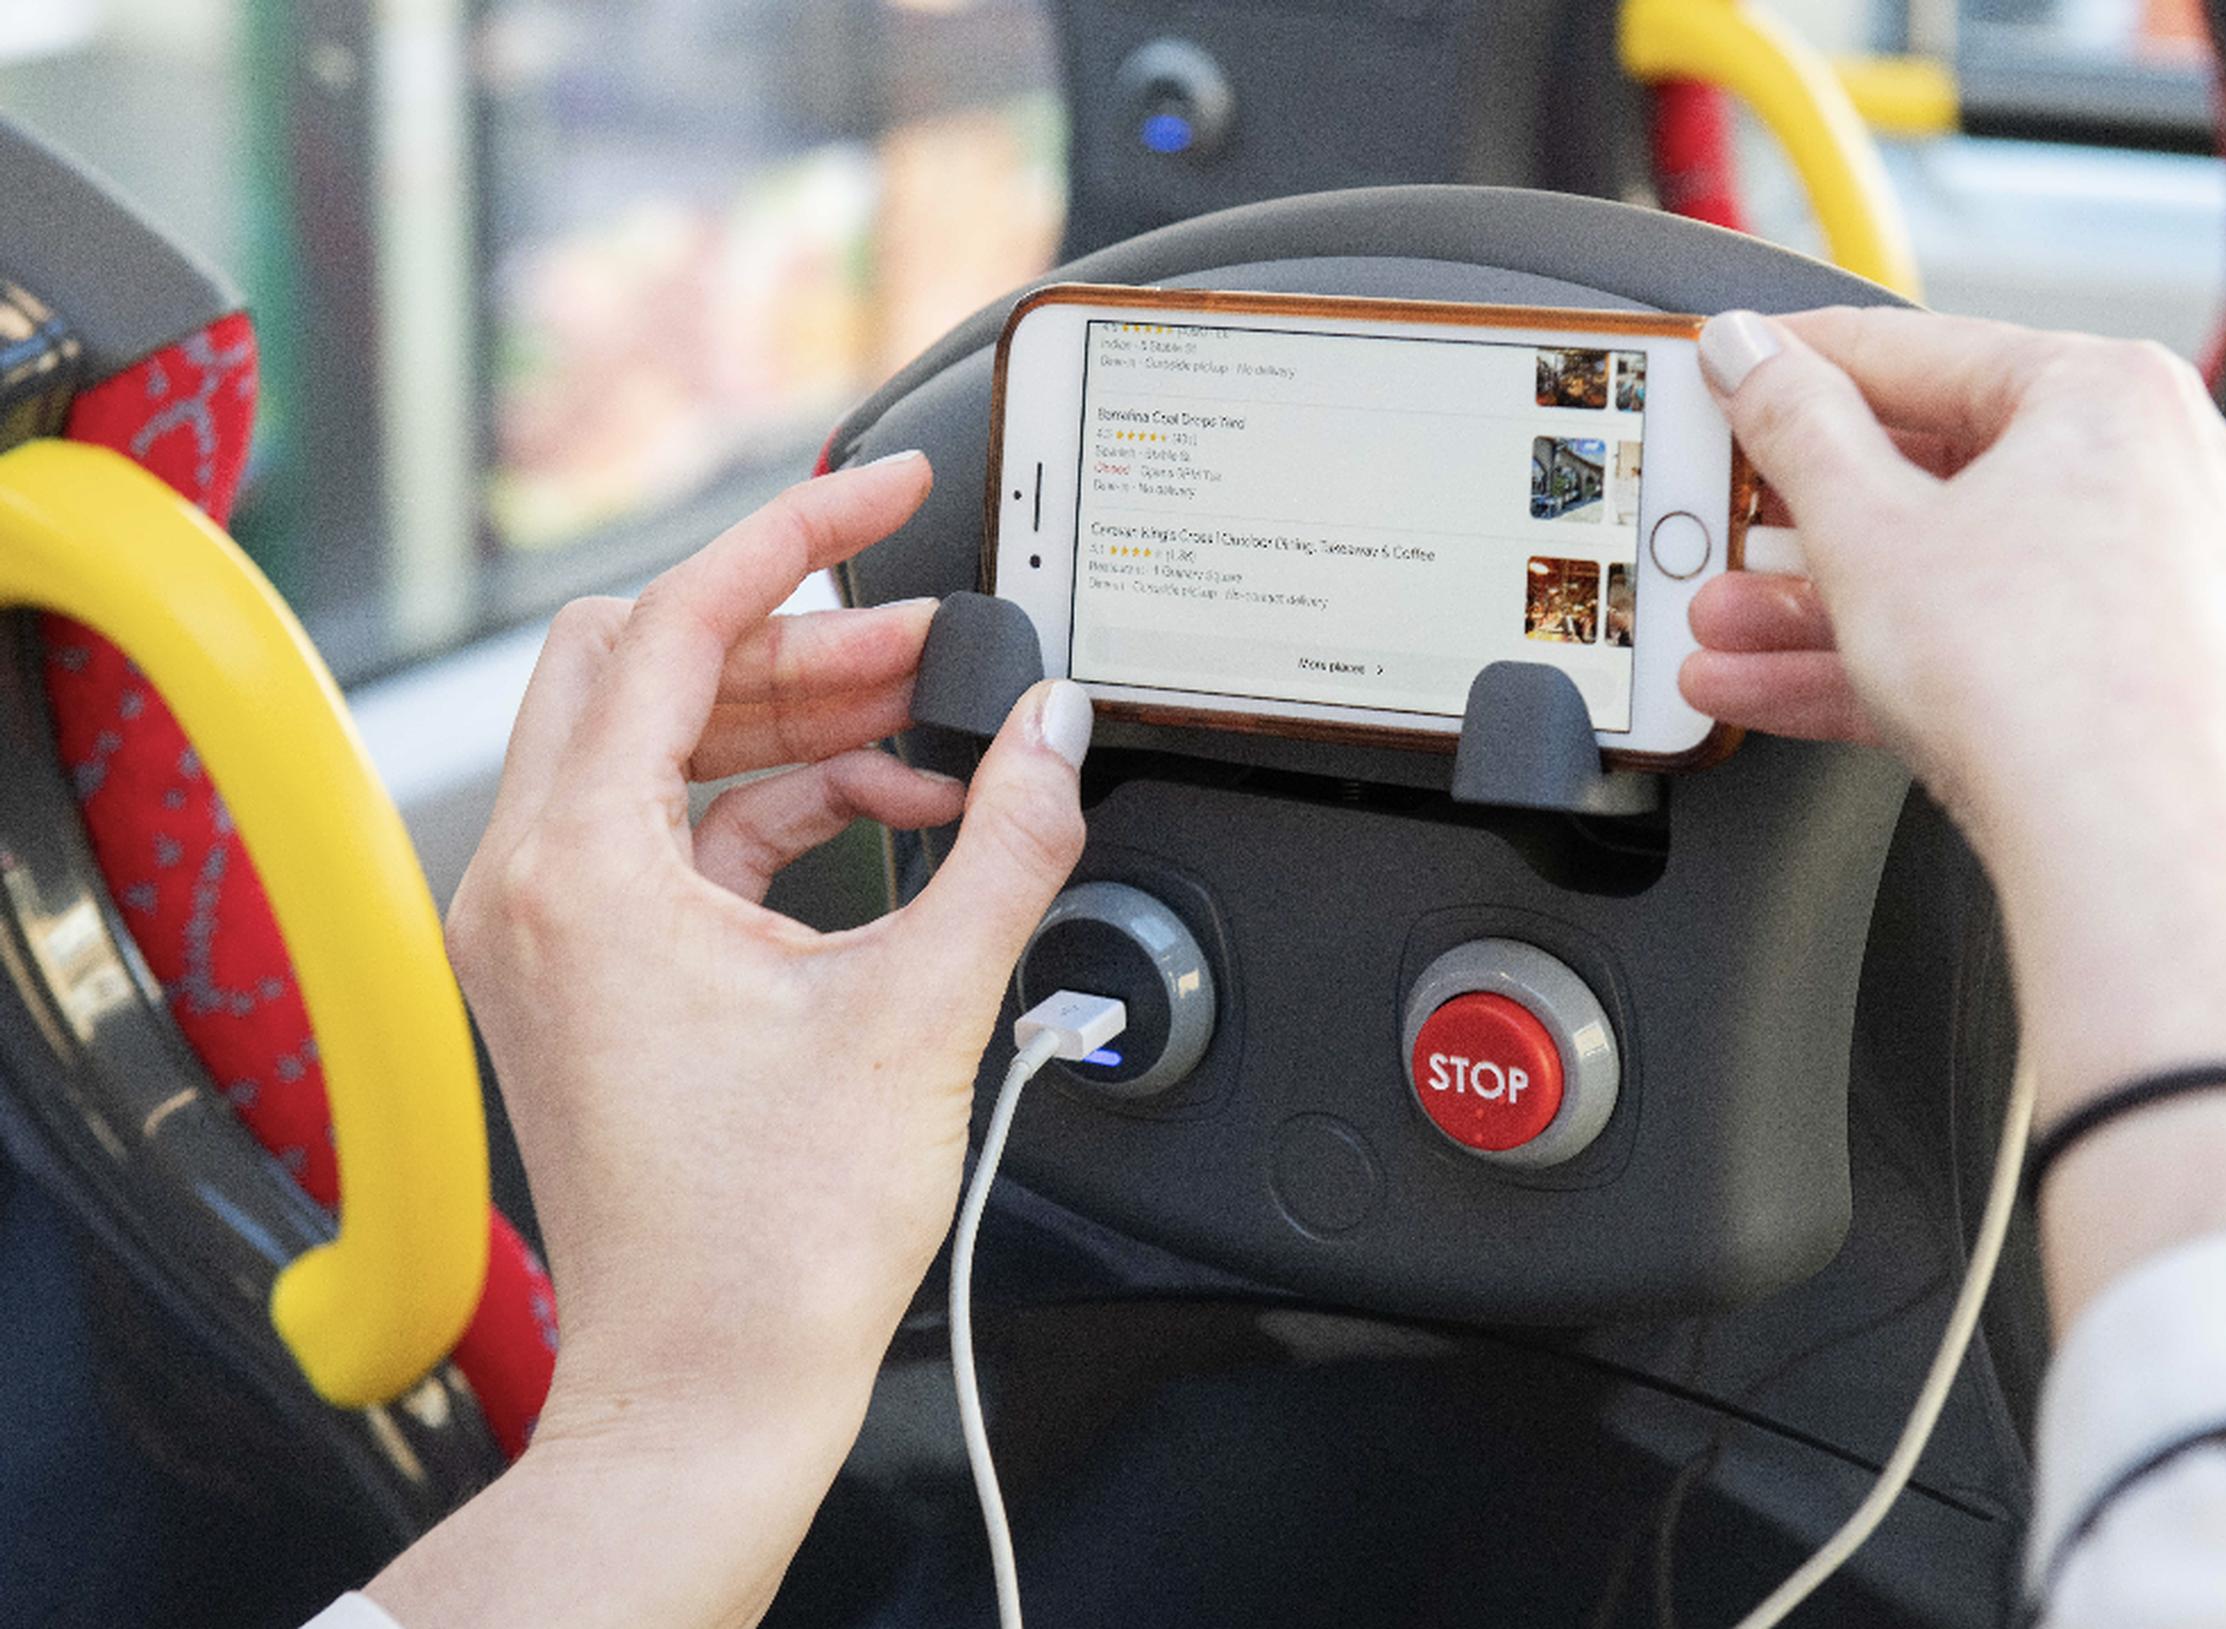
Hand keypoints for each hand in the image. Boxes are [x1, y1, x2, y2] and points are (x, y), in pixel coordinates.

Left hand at [442, 450, 1090, 1451]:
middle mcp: (531, 885)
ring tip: (931, 733)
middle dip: (797, 637)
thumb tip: (1056, 733)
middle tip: (927, 638)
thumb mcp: (922, 1008)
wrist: (711, 1386)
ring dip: (793, 722)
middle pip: (649, 667)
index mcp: (579, 870)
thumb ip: (1008, 840)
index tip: (888, 488)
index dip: (796, 538)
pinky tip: (890, 817)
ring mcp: (547, 932)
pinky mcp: (585, 974)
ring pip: (658, 746)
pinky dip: (775, 807)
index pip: (674, 625)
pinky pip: (673, 832)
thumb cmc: (771, 1240)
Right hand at [1679, 308, 2225, 1102]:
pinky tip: (1790, 689)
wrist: (2138, 862)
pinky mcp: (2166, 680)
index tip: (1735, 371)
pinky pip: (2010, 645)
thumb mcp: (1864, 534)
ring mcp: (2178, 583)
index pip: (1920, 353)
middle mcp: (2170, 472)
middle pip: (1946, 475)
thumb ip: (1792, 427)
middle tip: (1727, 525)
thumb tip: (1754, 356)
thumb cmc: (2047, 690)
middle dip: (1805, 522)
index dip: (1798, 363)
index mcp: (2114, 395)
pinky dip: (1907, 662)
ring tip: (1729, 633)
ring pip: (1971, 574)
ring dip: (1832, 606)